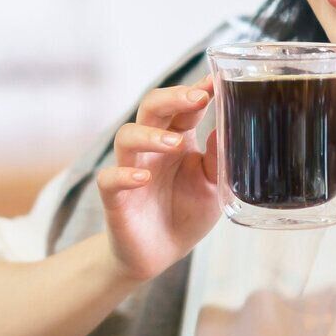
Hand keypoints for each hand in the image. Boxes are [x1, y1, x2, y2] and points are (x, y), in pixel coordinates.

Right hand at [98, 78, 222, 282]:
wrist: (161, 254)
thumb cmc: (187, 213)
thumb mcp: (213, 188)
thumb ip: (218, 160)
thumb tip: (226, 129)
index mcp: (178, 139)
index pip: (184, 107)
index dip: (197, 91)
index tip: (214, 81)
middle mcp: (151, 148)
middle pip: (151, 107)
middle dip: (172, 98)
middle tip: (196, 97)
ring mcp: (130, 169)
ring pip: (126, 136)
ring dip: (149, 135)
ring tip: (175, 144)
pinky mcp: (115, 197)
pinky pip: (109, 178)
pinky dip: (123, 175)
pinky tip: (142, 178)